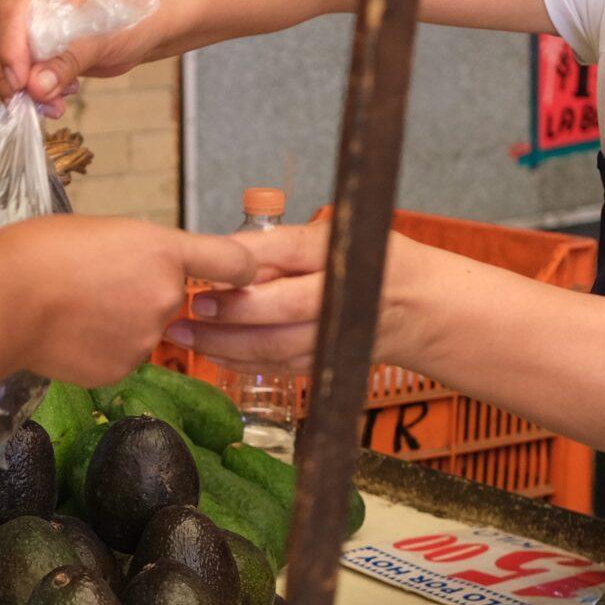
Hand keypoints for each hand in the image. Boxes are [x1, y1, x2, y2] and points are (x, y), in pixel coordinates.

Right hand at [0, 0, 164, 114]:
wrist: (153, 20)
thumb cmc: (140, 13)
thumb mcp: (109, 37)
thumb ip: (70, 61)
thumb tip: (36, 88)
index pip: (15, 9)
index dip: (11, 49)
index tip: (20, 84)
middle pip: (0, 30)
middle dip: (11, 73)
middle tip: (27, 104)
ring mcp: (33, 10)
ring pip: (4, 50)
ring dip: (20, 84)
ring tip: (52, 105)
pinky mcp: (37, 34)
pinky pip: (20, 61)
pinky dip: (31, 85)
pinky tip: (56, 96)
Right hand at [0, 215, 254, 385]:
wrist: (3, 301)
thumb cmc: (40, 250)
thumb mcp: (100, 231)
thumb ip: (136, 251)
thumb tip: (140, 270)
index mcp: (162, 251)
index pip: (231, 261)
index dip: (239, 268)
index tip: (238, 274)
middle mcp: (166, 297)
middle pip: (171, 297)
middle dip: (143, 293)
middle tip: (97, 285)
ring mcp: (145, 339)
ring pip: (144, 330)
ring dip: (121, 324)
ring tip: (73, 311)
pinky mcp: (122, 370)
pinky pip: (120, 357)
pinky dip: (101, 349)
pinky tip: (69, 336)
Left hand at [165, 223, 431, 370]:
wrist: (418, 305)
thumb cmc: (365, 258)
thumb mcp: (331, 236)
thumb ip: (281, 249)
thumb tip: (223, 259)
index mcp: (341, 254)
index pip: (288, 253)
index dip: (245, 264)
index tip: (207, 268)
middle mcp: (342, 297)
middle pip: (282, 310)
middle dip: (232, 313)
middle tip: (191, 309)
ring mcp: (337, 337)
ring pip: (277, 348)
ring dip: (226, 345)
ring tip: (186, 336)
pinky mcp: (329, 363)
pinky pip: (280, 368)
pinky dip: (243, 363)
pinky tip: (212, 353)